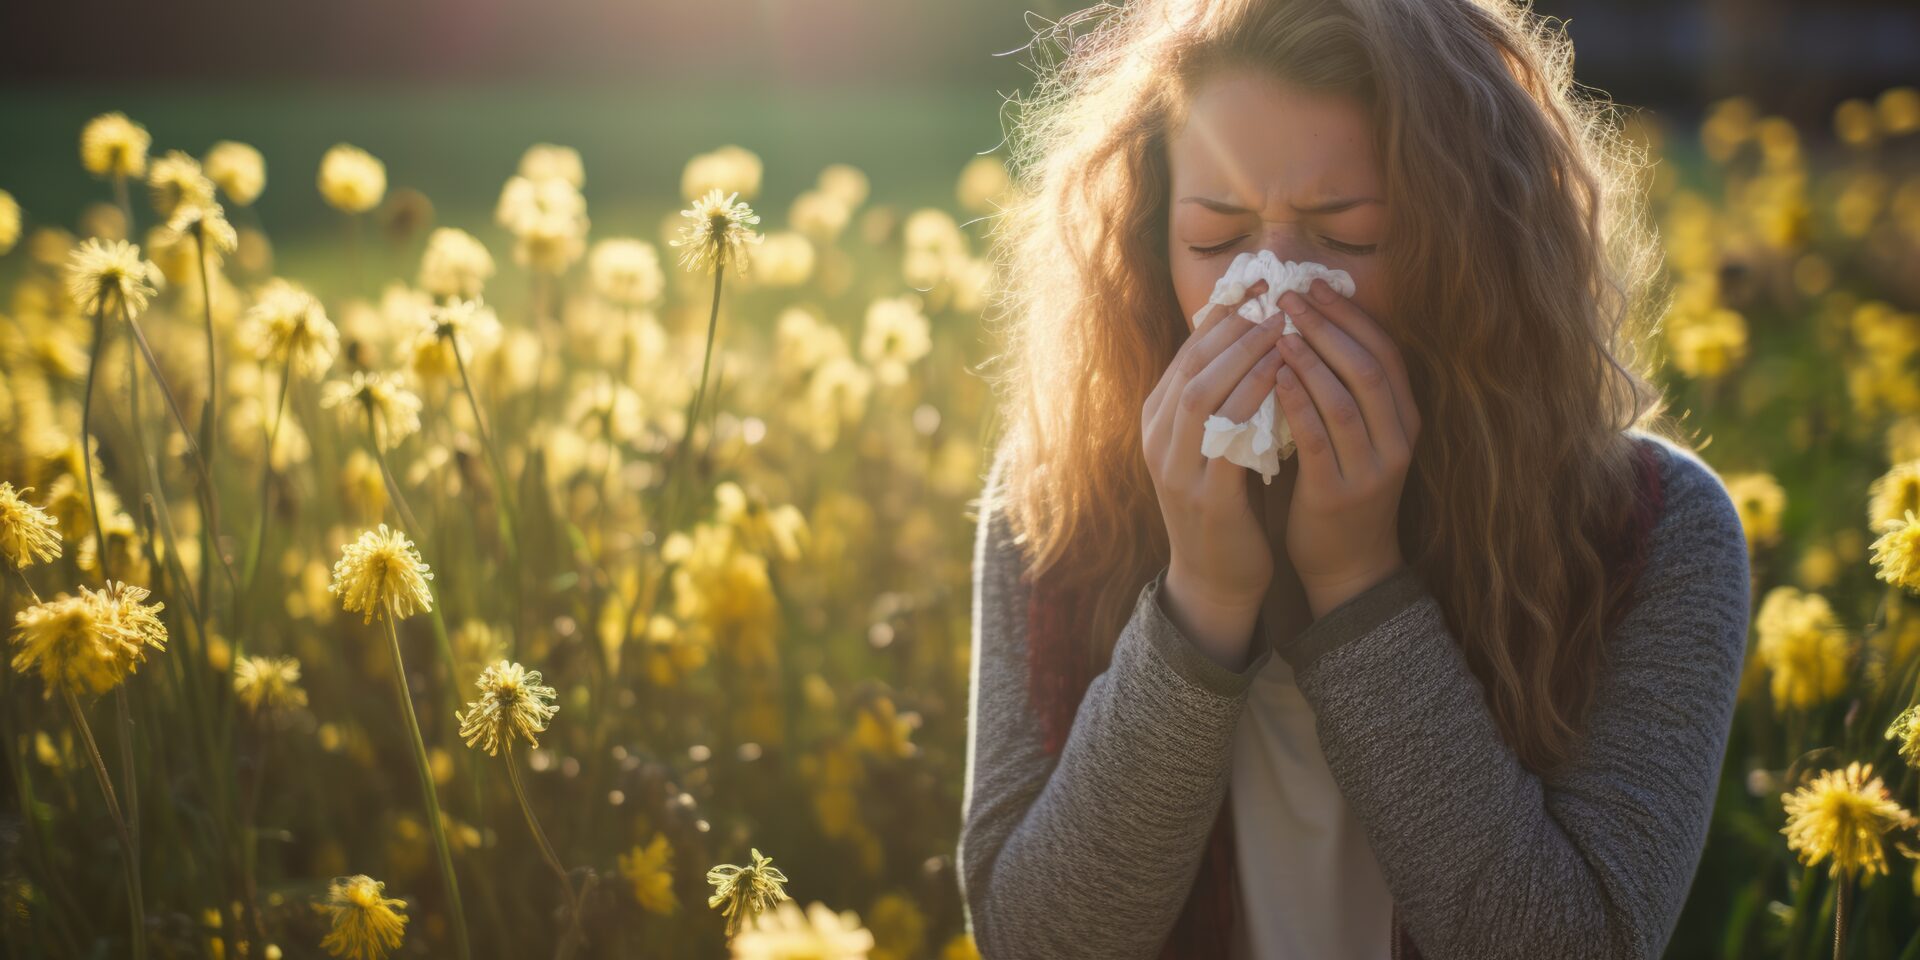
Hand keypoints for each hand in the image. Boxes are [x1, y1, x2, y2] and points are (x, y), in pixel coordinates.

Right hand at [1142, 277, 1291, 667]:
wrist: (1213, 577)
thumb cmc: (1224, 502)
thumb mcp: (1212, 443)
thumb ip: (1222, 398)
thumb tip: (1252, 338)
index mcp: (1157, 421)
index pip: (1186, 353)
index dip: (1221, 316)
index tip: (1258, 284)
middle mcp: (1158, 439)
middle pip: (1191, 364)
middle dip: (1233, 325)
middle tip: (1274, 294)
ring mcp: (1176, 468)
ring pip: (1203, 393)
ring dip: (1243, 355)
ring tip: (1282, 325)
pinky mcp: (1205, 496)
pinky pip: (1228, 437)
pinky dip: (1255, 401)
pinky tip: (1284, 378)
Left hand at [1273, 278, 1422, 618]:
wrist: (1347, 565)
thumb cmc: (1341, 488)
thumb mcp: (1356, 436)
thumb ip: (1343, 389)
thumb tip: (1307, 324)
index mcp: (1404, 420)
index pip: (1386, 352)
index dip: (1352, 315)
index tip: (1317, 284)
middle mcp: (1397, 441)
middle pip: (1369, 368)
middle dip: (1330, 326)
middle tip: (1291, 297)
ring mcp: (1371, 469)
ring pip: (1346, 400)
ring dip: (1312, 359)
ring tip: (1279, 329)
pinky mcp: (1339, 494)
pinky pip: (1319, 439)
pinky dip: (1297, 403)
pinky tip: (1273, 377)